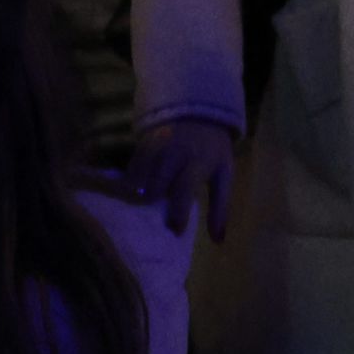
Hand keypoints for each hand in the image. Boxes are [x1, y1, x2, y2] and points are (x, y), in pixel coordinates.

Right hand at [128, 119, 235, 238]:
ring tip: (140, 212)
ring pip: (138, 178)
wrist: (200, 113)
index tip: (175, 231)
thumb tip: (218, 240)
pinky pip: (130, 170)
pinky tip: (133, 197)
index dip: (178, 213)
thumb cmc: (213, 151)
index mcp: (197, 161)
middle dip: (153, 206)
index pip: (183, 189)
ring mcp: (155, 147)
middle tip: (154, 223)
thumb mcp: (223, 175)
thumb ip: (220, 208)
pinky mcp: (141, 144)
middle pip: (155, 185)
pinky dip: (130, 185)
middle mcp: (173, 153)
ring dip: (138, 197)